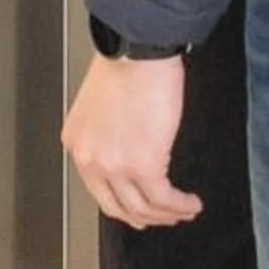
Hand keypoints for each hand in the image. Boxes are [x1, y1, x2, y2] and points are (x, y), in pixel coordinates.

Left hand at [62, 53, 199, 228]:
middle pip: (118, 207)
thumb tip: (128, 149)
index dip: (123, 204)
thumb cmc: (125, 65)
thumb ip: (107, 133)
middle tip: (163, 217)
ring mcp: (115, 165)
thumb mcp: (101, 105)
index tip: (140, 207)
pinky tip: (190, 203)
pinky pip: (164, 198)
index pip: (98, 189)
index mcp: (78, 143)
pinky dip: (180, 206)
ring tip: (184, 211)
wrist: (137, 51)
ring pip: (143, 208)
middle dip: (145, 217)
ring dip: (167, 214)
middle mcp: (91, 159)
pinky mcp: (144, 164)